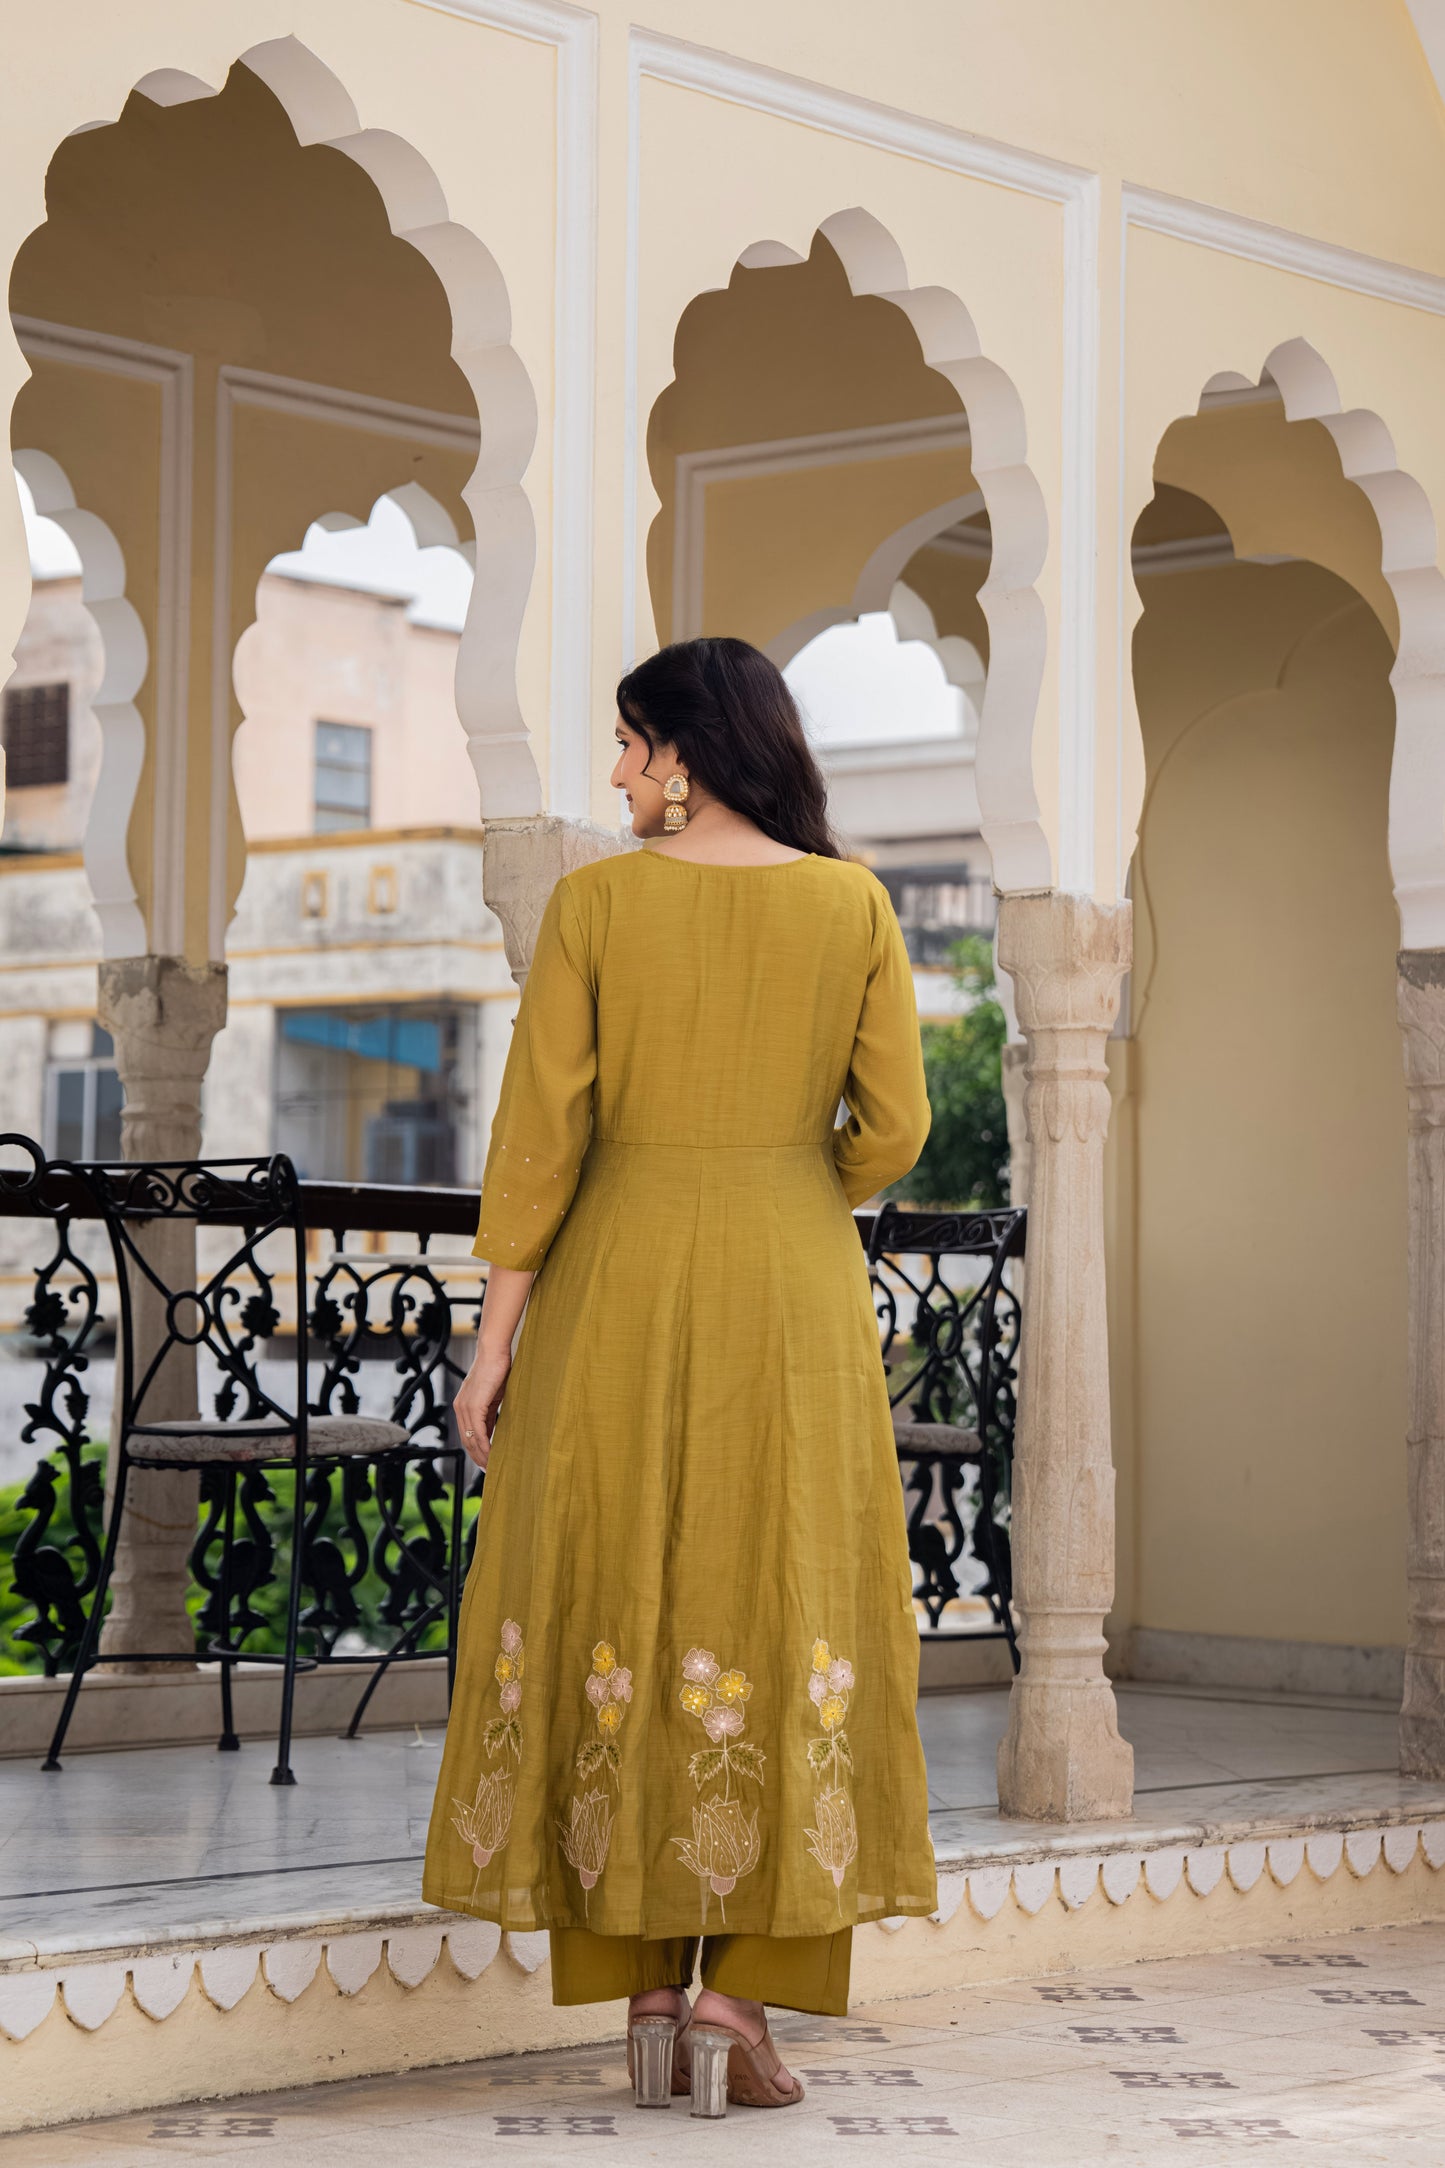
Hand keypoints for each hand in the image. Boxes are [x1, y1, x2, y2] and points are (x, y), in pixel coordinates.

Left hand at [453, 1345, 512, 1469]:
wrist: (494, 1352)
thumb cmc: (497, 1370)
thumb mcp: (494, 1397)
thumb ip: (491, 1413)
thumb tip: (494, 1430)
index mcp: (464, 1406)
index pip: (467, 1434)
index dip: (476, 1450)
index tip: (486, 1462)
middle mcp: (460, 1408)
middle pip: (467, 1440)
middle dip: (477, 1457)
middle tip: (488, 1470)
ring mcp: (465, 1407)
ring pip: (471, 1439)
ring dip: (481, 1455)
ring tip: (491, 1466)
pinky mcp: (474, 1405)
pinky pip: (478, 1431)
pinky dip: (484, 1445)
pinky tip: (492, 1454)